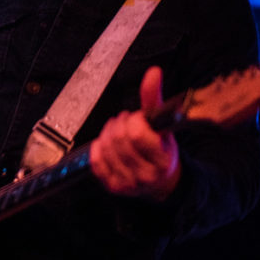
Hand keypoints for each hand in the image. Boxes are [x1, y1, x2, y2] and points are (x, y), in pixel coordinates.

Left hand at [90, 66, 180, 200]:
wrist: (161, 179)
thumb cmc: (161, 148)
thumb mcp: (162, 123)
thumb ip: (154, 97)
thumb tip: (153, 72)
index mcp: (163, 159)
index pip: (136, 133)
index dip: (133, 121)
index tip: (137, 119)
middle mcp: (147, 175)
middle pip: (118, 140)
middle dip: (118, 124)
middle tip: (123, 122)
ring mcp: (130, 184)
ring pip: (106, 149)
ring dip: (107, 134)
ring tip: (116, 131)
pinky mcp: (114, 187)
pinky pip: (96, 162)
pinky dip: (98, 149)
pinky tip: (106, 144)